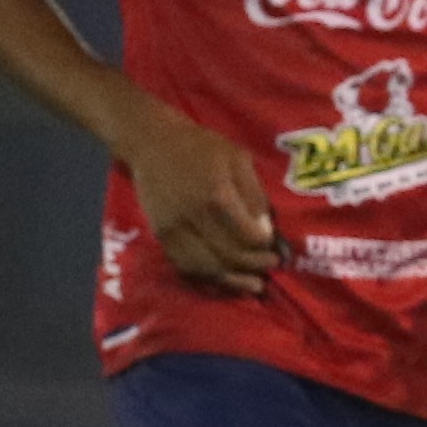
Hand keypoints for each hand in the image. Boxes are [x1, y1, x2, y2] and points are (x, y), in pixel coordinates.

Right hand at [121, 106, 279, 294]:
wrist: (151, 143)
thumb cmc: (202, 146)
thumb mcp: (238, 159)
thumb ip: (254, 194)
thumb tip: (266, 230)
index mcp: (216, 195)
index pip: (247, 236)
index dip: (265, 245)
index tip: (275, 245)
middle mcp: (193, 216)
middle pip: (228, 255)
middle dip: (254, 265)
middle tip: (271, 264)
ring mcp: (172, 228)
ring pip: (206, 267)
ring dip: (232, 280)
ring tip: (253, 284)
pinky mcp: (160, 235)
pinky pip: (184, 265)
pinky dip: (207, 277)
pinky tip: (224, 279)